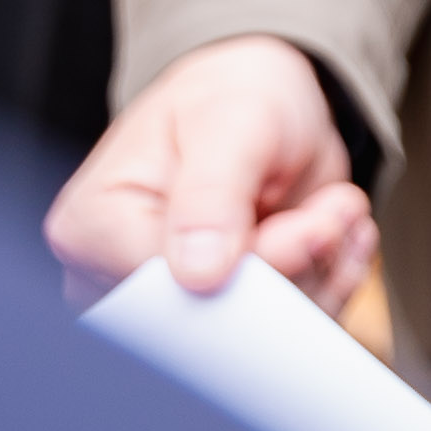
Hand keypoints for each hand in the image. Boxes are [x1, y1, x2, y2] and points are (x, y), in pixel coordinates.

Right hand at [45, 34, 371, 306]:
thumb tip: (197, 275)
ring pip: (259, 336)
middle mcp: (120, 278)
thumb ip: (212, 191)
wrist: (263, 98)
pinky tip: (337, 232)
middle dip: (297, 272)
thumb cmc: (229, 94)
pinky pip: (285, 330)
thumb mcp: (229, 120)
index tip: (314, 226)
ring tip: (336, 211)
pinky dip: (330, 282)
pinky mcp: (222, 315)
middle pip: (217, 325)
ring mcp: (173, 303)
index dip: (255, 268)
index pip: (169, 291)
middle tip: (335, 215)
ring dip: (322, 272)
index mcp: (93, 228)